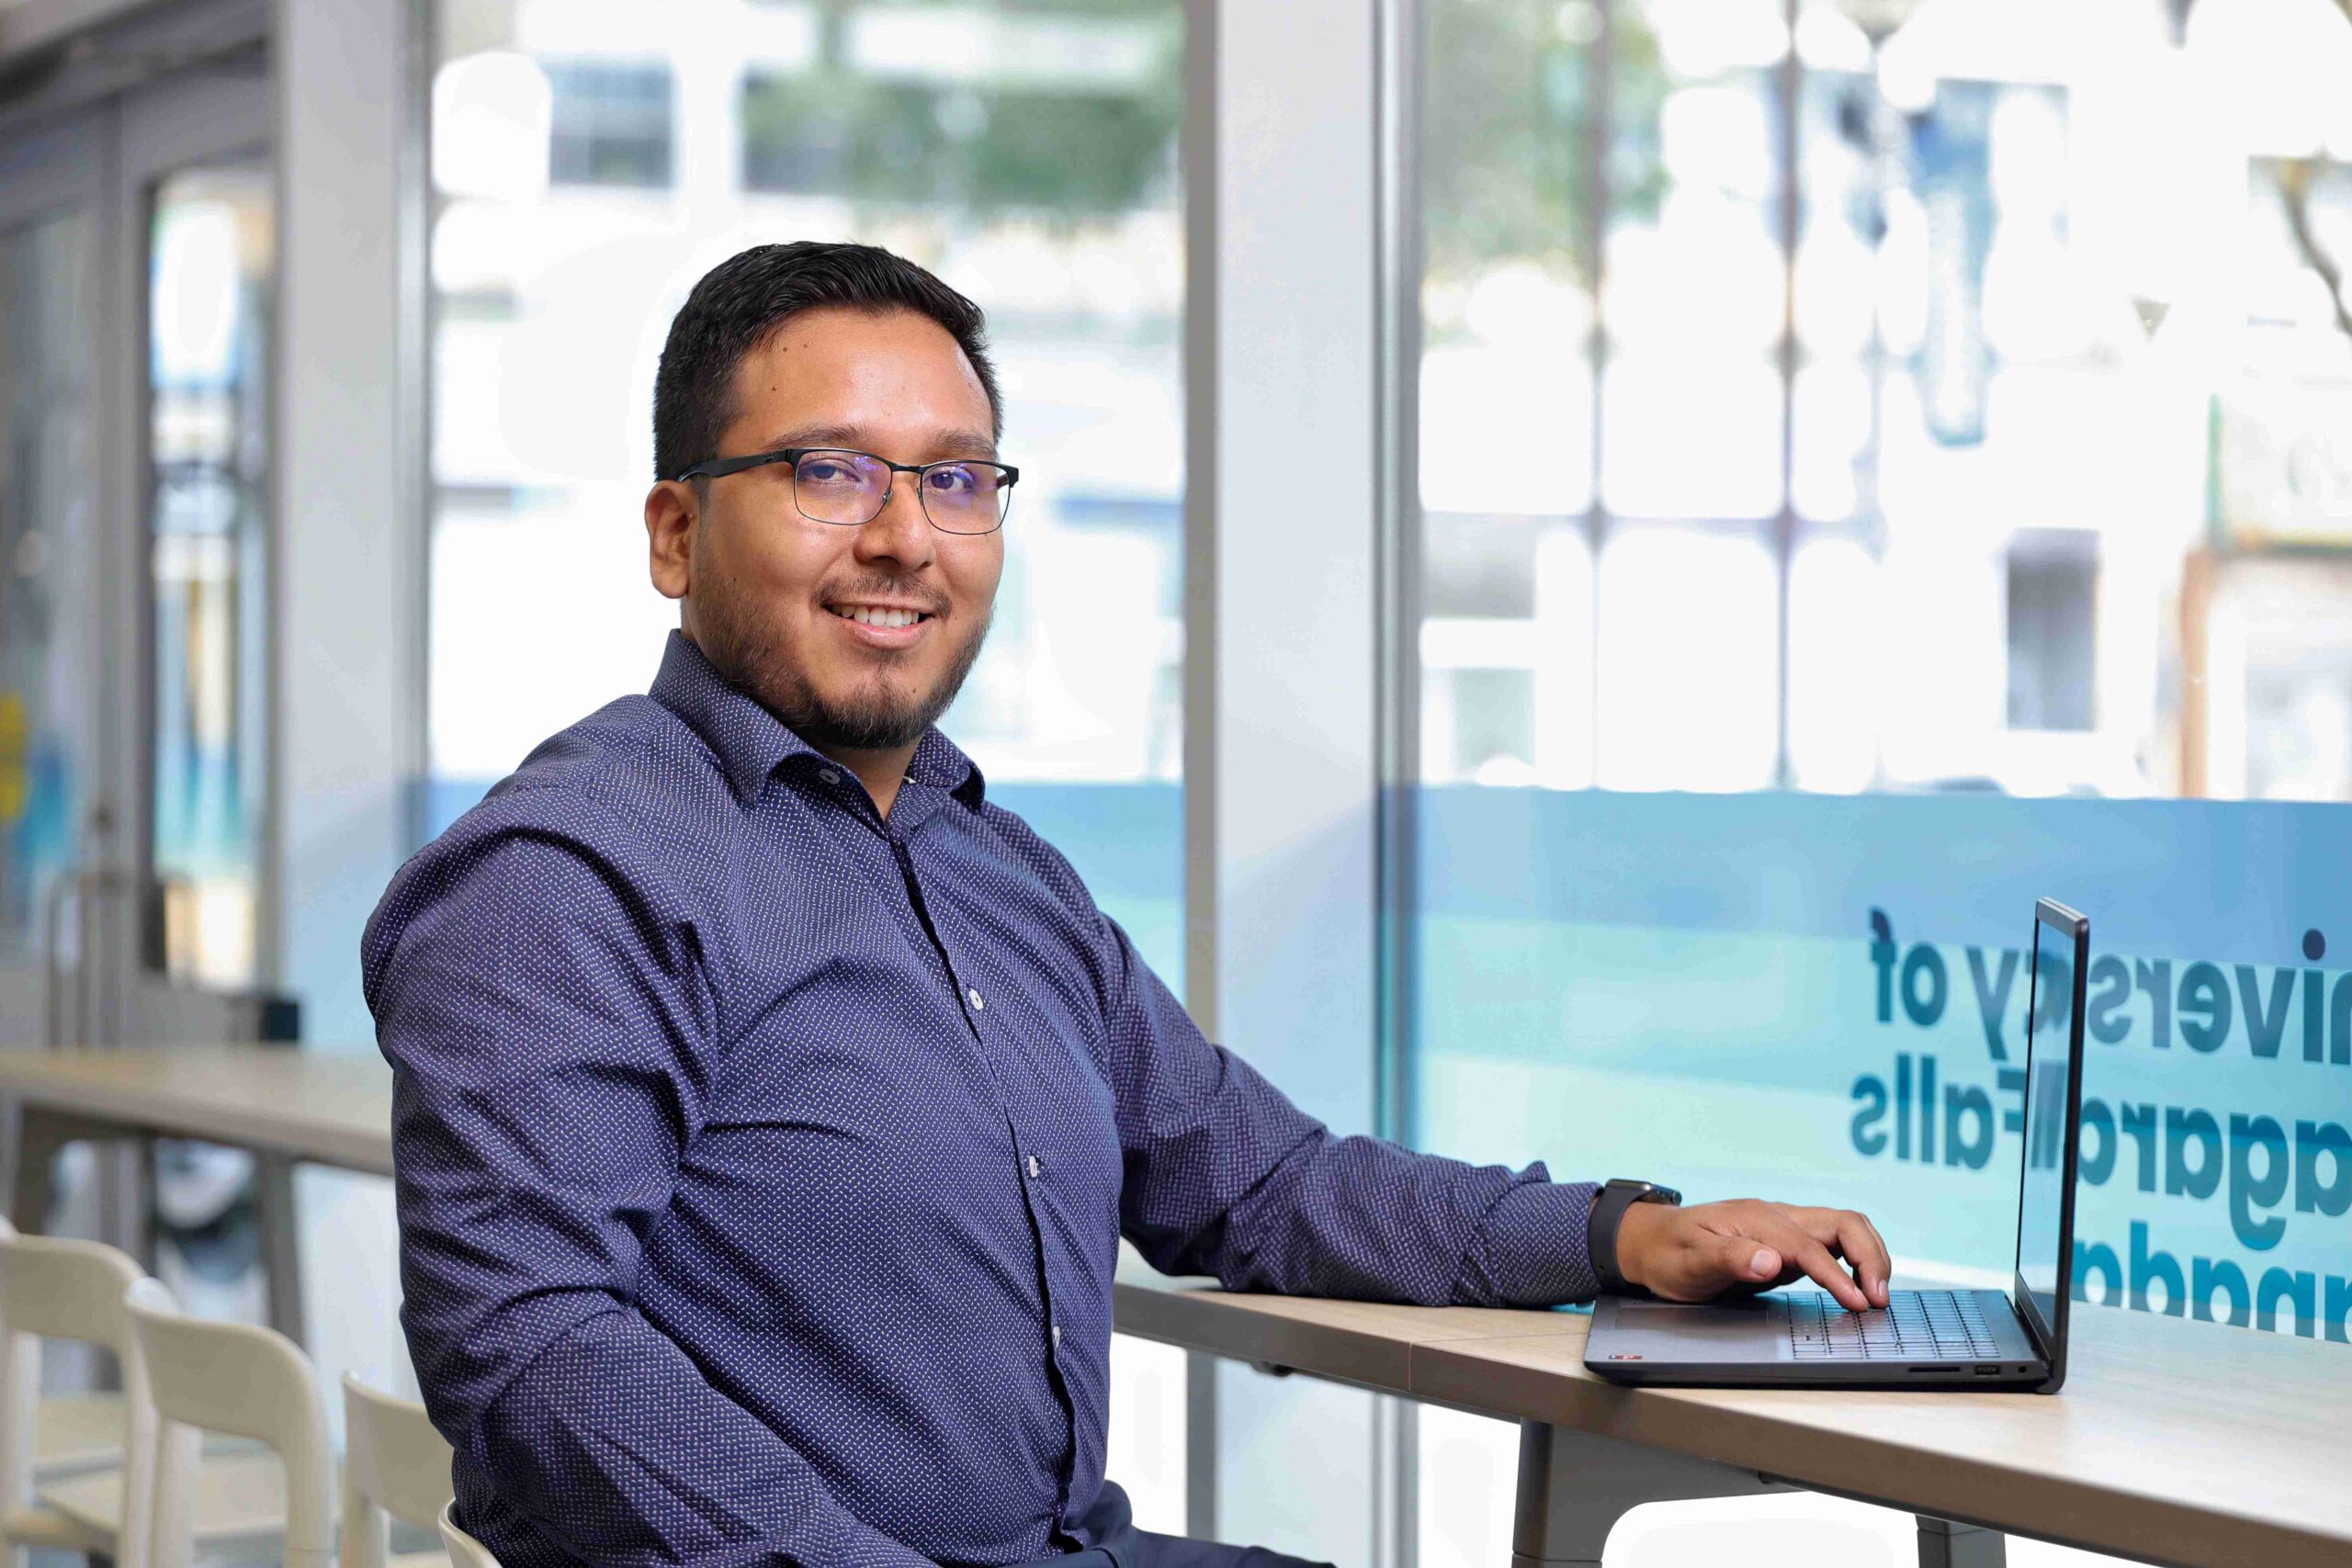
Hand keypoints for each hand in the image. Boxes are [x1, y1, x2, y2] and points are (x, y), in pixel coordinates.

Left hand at [1614, 1198, 1890, 1311]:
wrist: (1651, 1242)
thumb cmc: (1667, 1253)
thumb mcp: (1688, 1262)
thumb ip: (1729, 1258)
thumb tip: (1771, 1261)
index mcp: (1756, 1219)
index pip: (1810, 1246)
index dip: (1838, 1276)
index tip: (1859, 1304)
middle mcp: (1777, 1217)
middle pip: (1843, 1223)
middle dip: (1871, 1257)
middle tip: (1878, 1301)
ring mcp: (1785, 1228)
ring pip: (1845, 1228)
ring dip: (1869, 1257)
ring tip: (1877, 1296)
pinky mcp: (1788, 1243)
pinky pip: (1834, 1244)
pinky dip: (1856, 1261)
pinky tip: (1860, 1286)